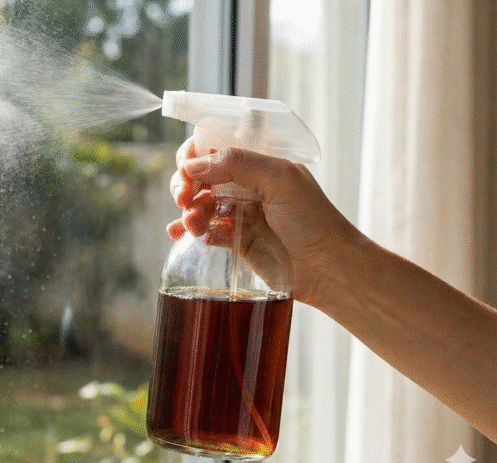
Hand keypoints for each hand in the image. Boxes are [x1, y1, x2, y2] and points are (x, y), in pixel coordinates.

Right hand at [167, 138, 362, 304]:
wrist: (328, 269)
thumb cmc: (314, 220)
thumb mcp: (280, 180)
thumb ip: (238, 164)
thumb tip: (193, 164)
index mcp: (259, 163)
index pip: (216, 147)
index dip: (195, 155)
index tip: (187, 170)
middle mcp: (247, 185)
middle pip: (201, 175)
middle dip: (185, 183)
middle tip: (183, 197)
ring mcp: (239, 213)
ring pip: (199, 204)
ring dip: (187, 210)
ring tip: (191, 223)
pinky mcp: (234, 240)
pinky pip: (203, 230)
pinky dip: (186, 231)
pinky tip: (180, 234)